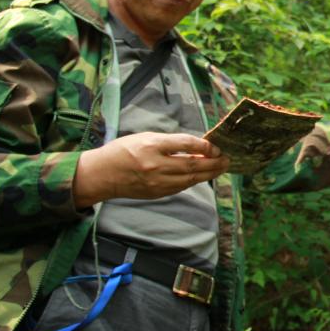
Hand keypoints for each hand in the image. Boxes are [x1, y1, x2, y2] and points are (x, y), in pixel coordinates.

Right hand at [73, 132, 230, 207]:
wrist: (102, 174)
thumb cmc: (124, 151)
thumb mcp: (146, 137)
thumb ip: (171, 142)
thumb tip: (196, 147)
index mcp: (152, 146)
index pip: (186, 145)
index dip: (205, 146)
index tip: (216, 147)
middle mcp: (155, 165)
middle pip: (192, 165)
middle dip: (213, 163)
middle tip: (227, 159)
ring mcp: (156, 182)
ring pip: (190, 179)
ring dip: (209, 174)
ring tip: (221, 168)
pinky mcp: (156, 193)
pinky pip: (181, 187)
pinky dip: (194, 181)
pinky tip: (203, 176)